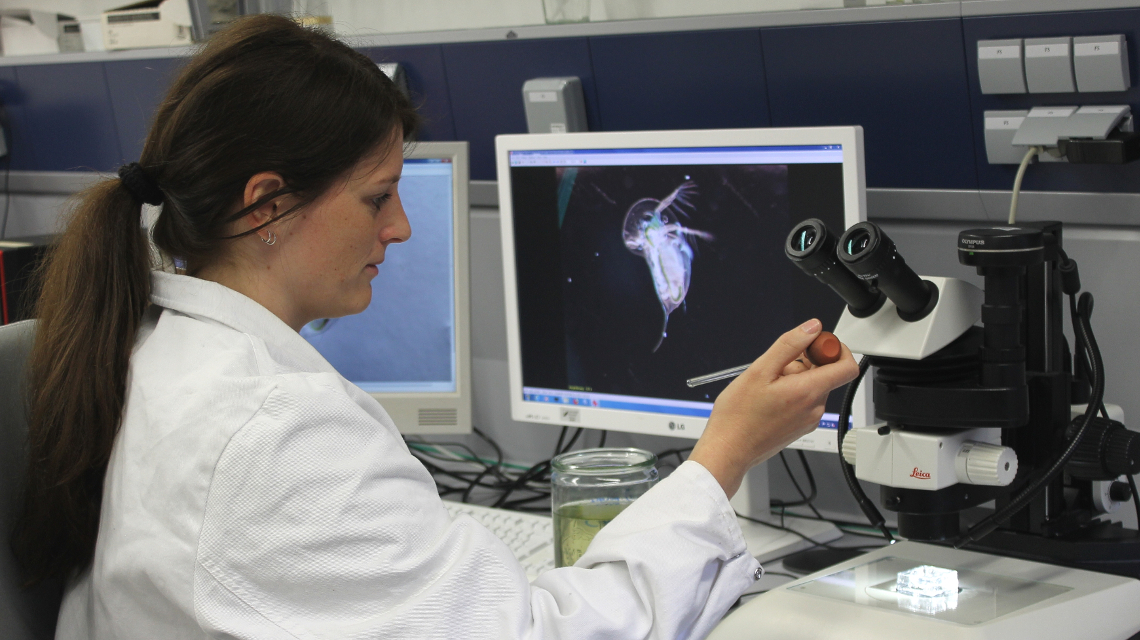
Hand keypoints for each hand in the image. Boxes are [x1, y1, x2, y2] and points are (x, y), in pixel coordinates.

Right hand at [688, 319, 858, 497]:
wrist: (729, 449)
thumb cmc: (738, 416)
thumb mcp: (759, 370)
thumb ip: (790, 345)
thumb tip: (813, 328)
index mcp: (809, 392)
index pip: (847, 365)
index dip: (834, 348)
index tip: (812, 345)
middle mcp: (815, 408)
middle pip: (826, 373)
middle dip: (804, 362)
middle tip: (777, 366)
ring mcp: (809, 419)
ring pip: (813, 386)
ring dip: (795, 378)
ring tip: (768, 385)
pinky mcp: (801, 426)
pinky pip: (805, 400)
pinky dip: (791, 392)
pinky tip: (769, 397)